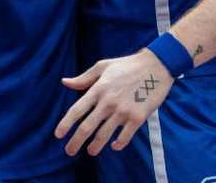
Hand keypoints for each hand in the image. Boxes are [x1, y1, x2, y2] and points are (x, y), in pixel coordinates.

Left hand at [56, 48, 171, 155]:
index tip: (58, 135)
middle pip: (87, 127)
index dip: (65, 124)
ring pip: (104, 135)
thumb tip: (65, 82)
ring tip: (91, 151)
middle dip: (75, 142)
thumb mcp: (103, 66)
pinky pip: (125, 137)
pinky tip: (114, 146)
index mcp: (98, 88)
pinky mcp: (138, 117)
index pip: (77, 110)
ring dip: (95, 146)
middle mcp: (109, 101)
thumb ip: (84, 78)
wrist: (157, 65)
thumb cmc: (128, 65)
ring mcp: (123, 110)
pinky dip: (118, 144)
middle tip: (69, 151)